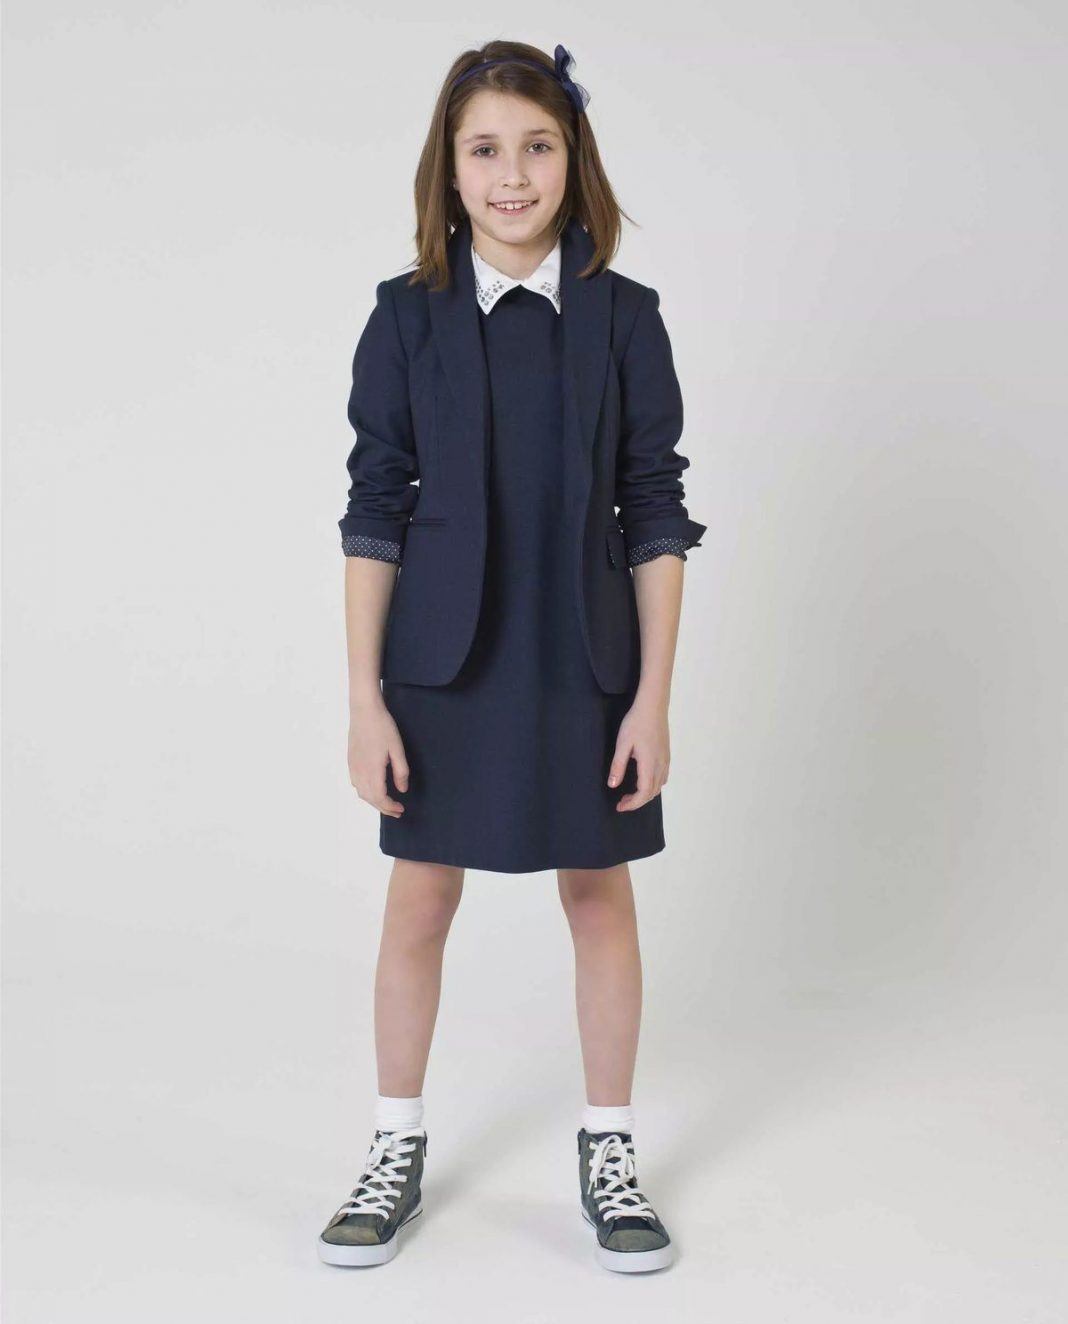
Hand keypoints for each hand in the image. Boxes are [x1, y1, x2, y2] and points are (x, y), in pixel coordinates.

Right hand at [348, 695, 408, 816]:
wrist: (364, 710)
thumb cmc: (382, 727)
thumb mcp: (397, 749)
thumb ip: (401, 771)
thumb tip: (402, 790)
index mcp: (372, 770)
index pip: (380, 798)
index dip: (390, 807)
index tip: (401, 809)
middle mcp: (360, 771)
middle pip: (369, 798)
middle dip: (383, 808)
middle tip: (396, 811)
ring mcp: (353, 766)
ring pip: (361, 792)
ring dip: (373, 801)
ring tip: (386, 802)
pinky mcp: (350, 760)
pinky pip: (356, 783)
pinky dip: (365, 792)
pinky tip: (372, 789)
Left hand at [608, 698, 669, 811]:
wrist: (653, 706)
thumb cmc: (635, 723)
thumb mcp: (622, 744)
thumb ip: (618, 766)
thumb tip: (613, 785)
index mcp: (649, 765)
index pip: (643, 793)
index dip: (632, 804)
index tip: (619, 806)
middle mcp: (660, 765)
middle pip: (652, 792)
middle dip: (637, 801)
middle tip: (621, 801)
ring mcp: (665, 760)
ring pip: (659, 786)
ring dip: (645, 794)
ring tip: (630, 793)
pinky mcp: (666, 754)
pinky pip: (662, 777)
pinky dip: (652, 785)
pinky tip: (642, 779)